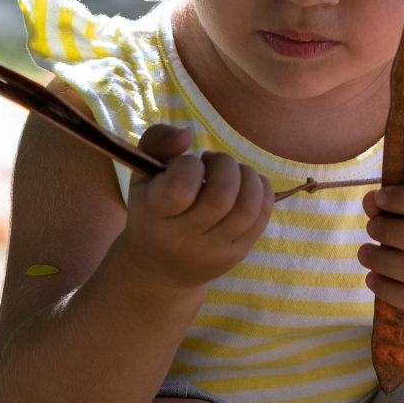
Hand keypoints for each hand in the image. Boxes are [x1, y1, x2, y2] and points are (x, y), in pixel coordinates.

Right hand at [116, 123, 274, 291]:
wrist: (157, 269)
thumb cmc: (150, 209)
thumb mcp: (142, 171)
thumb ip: (158, 140)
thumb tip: (188, 133)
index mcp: (155, 214)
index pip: (181, 188)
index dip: (189, 165)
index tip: (184, 165)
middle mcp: (184, 238)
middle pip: (222, 196)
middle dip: (225, 165)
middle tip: (212, 163)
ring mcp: (214, 250)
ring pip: (248, 208)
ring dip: (247, 177)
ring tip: (231, 174)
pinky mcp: (237, 254)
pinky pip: (262, 217)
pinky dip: (261, 190)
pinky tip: (243, 185)